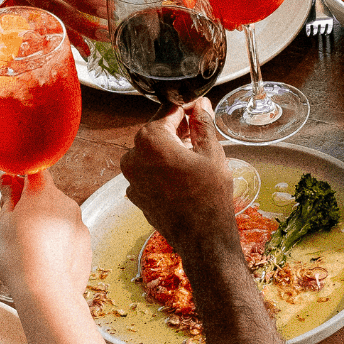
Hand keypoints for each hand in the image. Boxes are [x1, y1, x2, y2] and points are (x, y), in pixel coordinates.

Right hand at [0, 171, 92, 297]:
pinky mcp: (86, 245)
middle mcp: (66, 204)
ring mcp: (79, 225)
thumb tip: (9, 184)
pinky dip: (57, 243)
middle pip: (48, 196)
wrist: (47, 292)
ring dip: (45, 225)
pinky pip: (68, 237)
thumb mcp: (2, 224)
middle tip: (14, 224)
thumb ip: (8, 200)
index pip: (35, 172)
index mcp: (44, 193)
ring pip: (58, 217)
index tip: (10, 187)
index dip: (21, 178)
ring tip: (29, 249)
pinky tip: (44, 260)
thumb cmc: (19, 256)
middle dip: (32, 205)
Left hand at [119, 100, 238, 259]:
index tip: (200, 109)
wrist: (202, 238)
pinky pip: (148, 172)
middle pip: (157, 131)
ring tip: (195, 157)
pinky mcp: (135, 194)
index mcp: (150, 140)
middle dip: (178, 129)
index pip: (168, 110)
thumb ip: (203, 123)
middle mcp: (133, 156)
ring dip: (170, 149)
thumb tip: (200, 105)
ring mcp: (131, 178)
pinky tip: (183, 176)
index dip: (187, 108)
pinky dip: (162, 169)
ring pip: (152, 152)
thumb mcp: (211, 152)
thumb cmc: (209, 195)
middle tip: (201, 133)